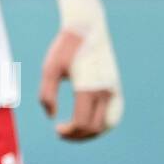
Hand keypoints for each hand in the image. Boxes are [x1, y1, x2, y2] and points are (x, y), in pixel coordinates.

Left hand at [40, 0, 123, 140]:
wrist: (87, 28)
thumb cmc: (65, 47)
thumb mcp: (49, 69)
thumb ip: (47, 95)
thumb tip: (52, 117)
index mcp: (88, 87)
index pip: (82, 122)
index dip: (70, 132)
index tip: (57, 129)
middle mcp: (105, 91)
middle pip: (95, 127)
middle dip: (79, 135)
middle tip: (63, 132)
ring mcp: (113, 89)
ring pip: (108, 124)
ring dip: (93, 133)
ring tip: (76, 131)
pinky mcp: (116, 87)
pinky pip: (115, 114)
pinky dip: (104, 124)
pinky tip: (89, 123)